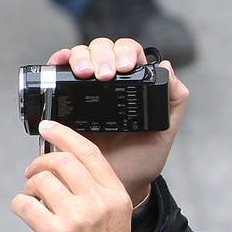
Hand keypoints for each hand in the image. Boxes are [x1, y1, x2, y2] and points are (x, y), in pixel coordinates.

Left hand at [11, 121, 134, 231]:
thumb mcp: (114, 217)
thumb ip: (95, 190)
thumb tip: (61, 163)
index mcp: (117, 196)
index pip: (89, 153)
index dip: (65, 135)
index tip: (48, 127)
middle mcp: (99, 202)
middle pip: (61, 162)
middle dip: (39, 164)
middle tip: (33, 174)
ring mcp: (77, 217)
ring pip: (40, 181)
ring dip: (30, 188)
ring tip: (35, 200)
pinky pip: (24, 204)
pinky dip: (20, 206)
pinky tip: (29, 215)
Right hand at [50, 36, 188, 206]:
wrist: (111, 183)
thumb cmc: (140, 160)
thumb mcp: (164, 133)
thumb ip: (174, 103)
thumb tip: (167, 67)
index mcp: (133, 86)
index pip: (129, 53)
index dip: (127, 52)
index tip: (127, 67)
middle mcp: (109, 84)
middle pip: (103, 49)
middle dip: (103, 54)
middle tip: (105, 74)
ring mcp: (85, 91)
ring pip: (81, 55)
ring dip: (82, 56)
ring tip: (86, 74)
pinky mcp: (64, 101)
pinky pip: (56, 74)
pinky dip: (57, 62)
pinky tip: (60, 64)